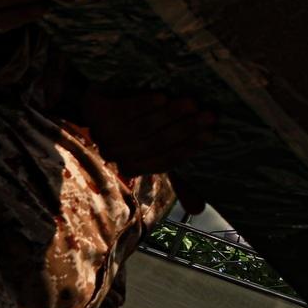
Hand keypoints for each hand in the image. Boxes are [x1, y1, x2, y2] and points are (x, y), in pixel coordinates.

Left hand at [77, 85, 214, 177]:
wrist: (99, 99)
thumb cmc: (135, 126)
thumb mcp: (155, 151)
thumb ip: (176, 177)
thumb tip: (199, 210)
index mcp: (132, 167)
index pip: (165, 161)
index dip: (188, 148)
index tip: (210, 135)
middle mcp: (116, 154)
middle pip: (156, 143)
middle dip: (185, 129)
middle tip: (209, 116)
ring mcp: (104, 134)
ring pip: (143, 127)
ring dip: (170, 115)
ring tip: (192, 103)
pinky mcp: (96, 113)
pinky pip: (125, 111)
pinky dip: (144, 104)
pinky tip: (163, 96)